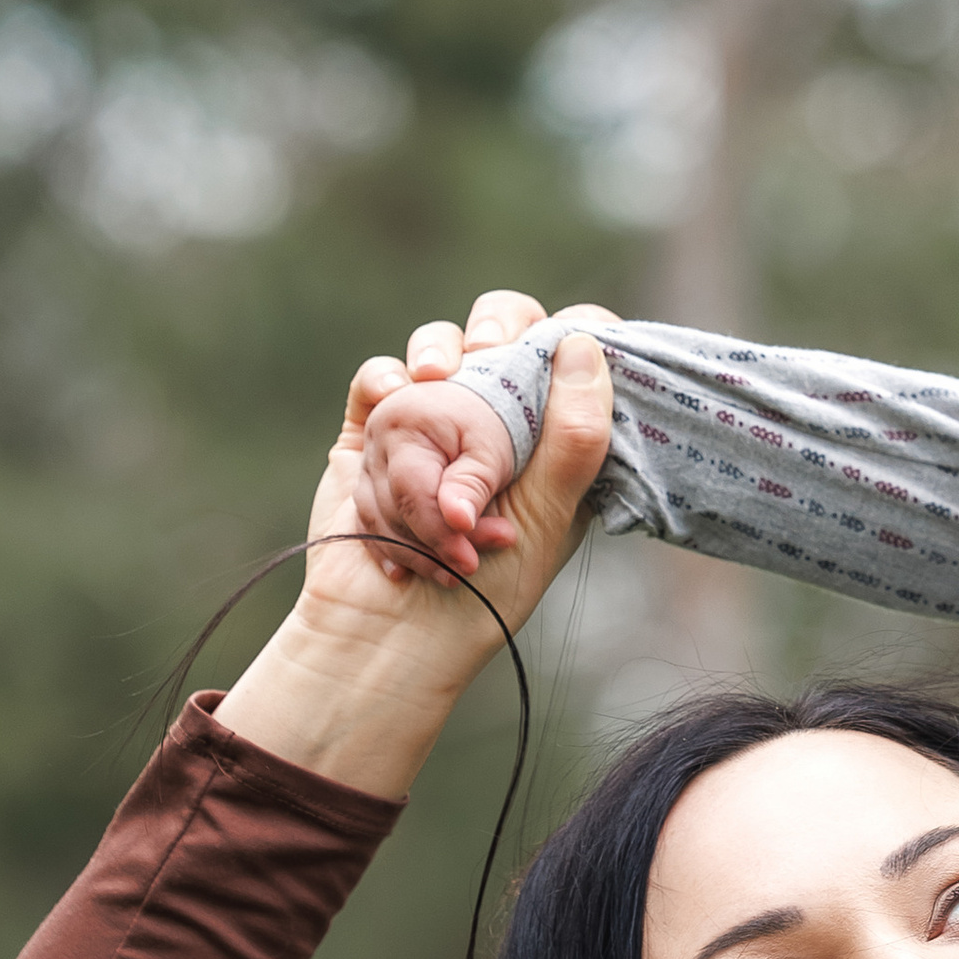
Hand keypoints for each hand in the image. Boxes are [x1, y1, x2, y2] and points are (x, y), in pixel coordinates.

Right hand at [212, 310, 613, 798]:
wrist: (392, 632)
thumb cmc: (485, 589)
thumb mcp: (549, 515)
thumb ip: (574, 435)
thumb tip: (584, 343)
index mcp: (553, 437)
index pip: (577, 353)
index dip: (578, 330)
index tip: (572, 340)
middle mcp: (495, 418)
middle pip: (501, 326)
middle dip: (495, 327)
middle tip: (488, 351)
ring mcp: (431, 420)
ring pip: (438, 348)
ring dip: (437, 367)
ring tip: (435, 393)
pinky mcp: (373, 429)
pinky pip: (377, 377)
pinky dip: (384, 384)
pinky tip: (391, 406)